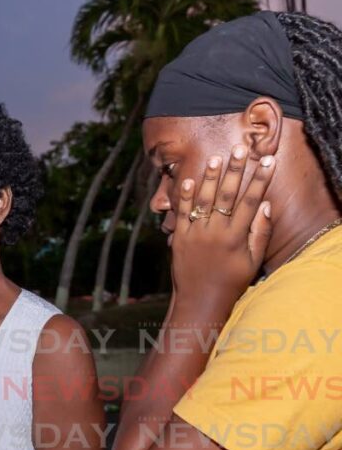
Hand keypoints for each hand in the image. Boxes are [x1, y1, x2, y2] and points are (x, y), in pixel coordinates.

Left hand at [170, 145, 273, 307]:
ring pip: (203, 200)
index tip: (268, 161)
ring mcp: (196, 235)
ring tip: (216, 158)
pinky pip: (182, 214)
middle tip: (241, 148)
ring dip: (209, 178)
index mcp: (236, 238)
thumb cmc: (231, 281)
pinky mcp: (180, 239)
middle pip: (227, 195)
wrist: (200, 301)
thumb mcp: (253, 261)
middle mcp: (216, 233)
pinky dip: (184, 197)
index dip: (260, 179)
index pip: (251, 201)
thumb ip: (260, 233)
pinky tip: (187, 180)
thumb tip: (265, 205)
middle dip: (235, 170)